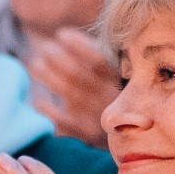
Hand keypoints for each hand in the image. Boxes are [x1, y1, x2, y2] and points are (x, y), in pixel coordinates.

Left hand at [27, 29, 119, 147]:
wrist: (139, 139)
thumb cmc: (121, 95)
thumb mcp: (119, 74)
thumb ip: (100, 55)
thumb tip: (66, 36)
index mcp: (122, 81)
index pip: (99, 61)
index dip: (78, 46)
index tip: (61, 34)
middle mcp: (110, 100)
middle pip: (78, 76)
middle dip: (57, 58)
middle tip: (44, 47)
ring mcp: (98, 118)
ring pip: (69, 94)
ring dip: (48, 77)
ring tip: (35, 63)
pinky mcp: (86, 136)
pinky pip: (62, 122)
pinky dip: (48, 110)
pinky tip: (39, 101)